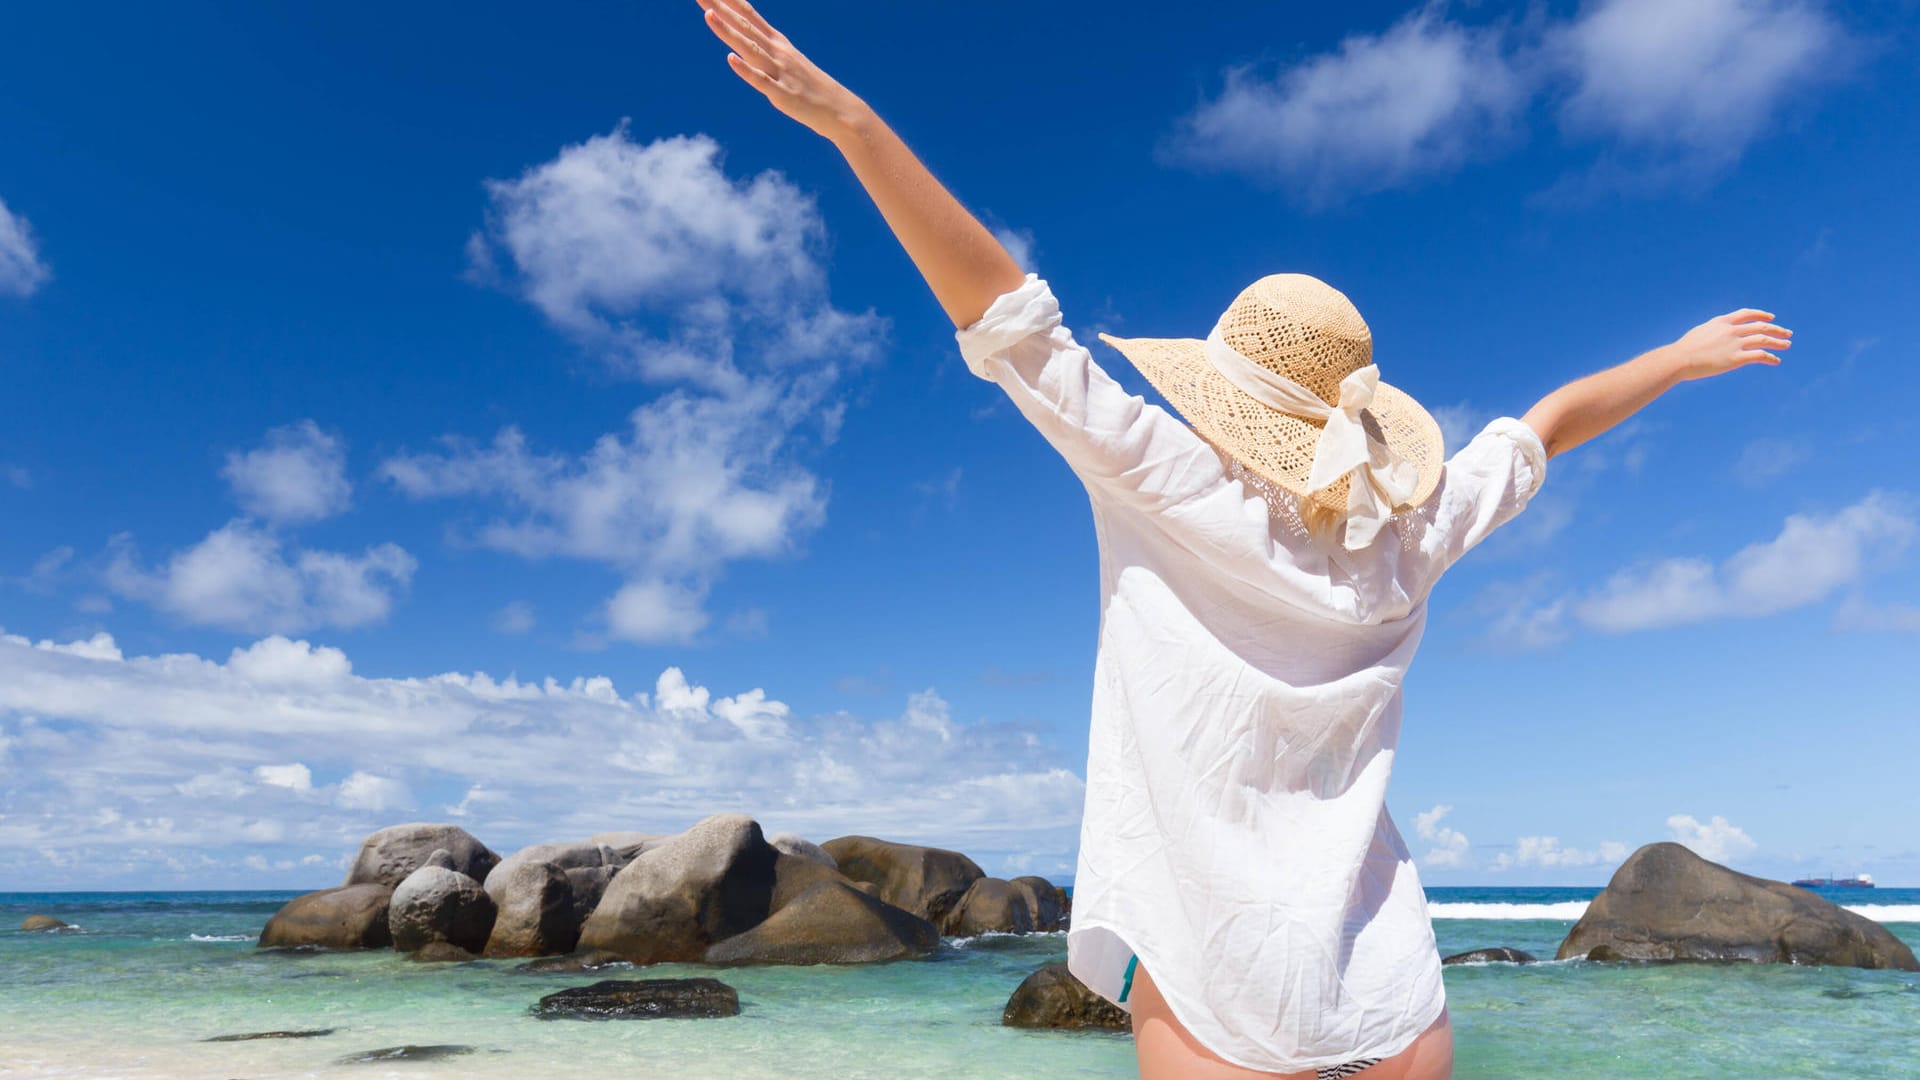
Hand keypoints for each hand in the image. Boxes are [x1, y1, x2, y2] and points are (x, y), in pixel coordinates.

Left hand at [697, 0, 869, 141]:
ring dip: (728, 32)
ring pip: (749, 48)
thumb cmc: (808, 84)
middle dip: (720, 9)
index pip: (749, 15)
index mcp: (777, 42)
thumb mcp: (785, 59)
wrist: (838, 109)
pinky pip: (761, 80)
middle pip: (743, 26)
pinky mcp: (782, 94)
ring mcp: (779, 71)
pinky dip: (746, 70)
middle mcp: (777, 52)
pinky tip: (730, 59)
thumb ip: (764, 47)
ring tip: (708, 15)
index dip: (730, 1)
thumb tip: (744, 38)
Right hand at [1668, 309, 1792, 380]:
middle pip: (1761, 326)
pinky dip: (1770, 357)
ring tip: (1787, 345)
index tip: (1771, 317)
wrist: (1680, 359)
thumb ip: (1713, 331)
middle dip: (1776, 329)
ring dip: (1778, 342)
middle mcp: (1732, 330)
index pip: (1747, 314)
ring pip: (1764, 339)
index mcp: (1722, 322)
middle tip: (1787, 333)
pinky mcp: (1736, 358)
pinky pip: (1760, 355)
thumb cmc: (1685, 349)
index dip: (1761, 314)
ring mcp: (1735, 343)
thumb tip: (1716, 336)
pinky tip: (1776, 360)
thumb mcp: (1700, 332)